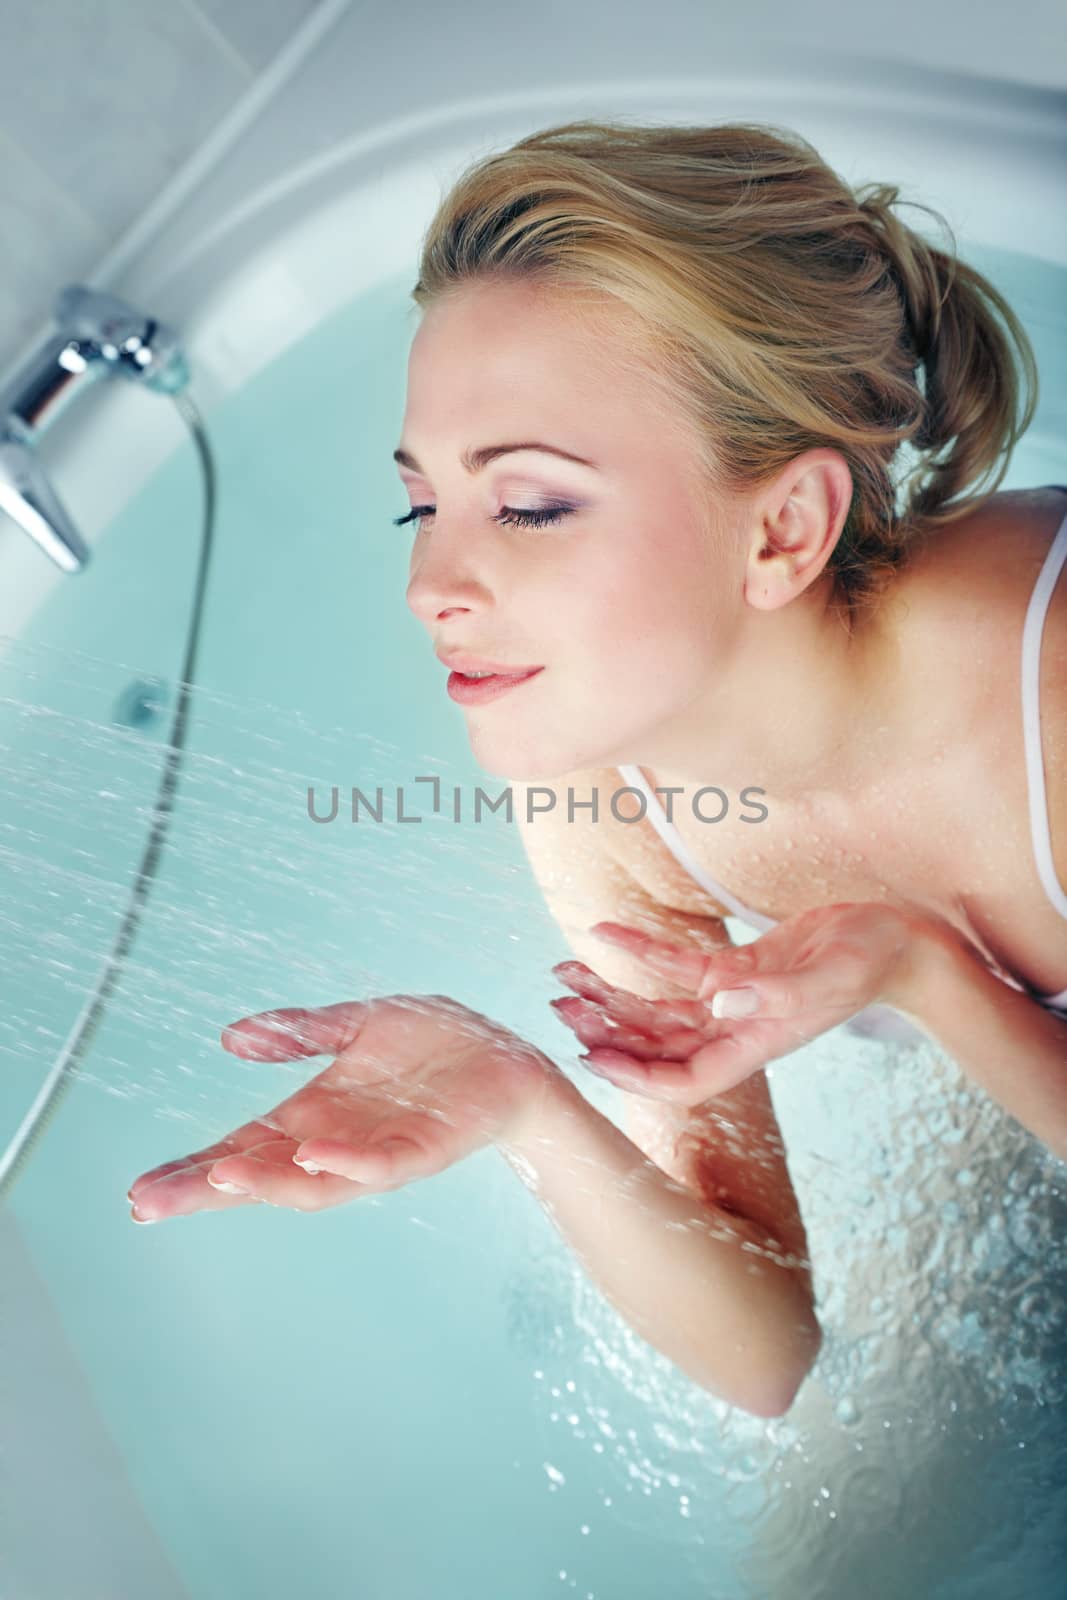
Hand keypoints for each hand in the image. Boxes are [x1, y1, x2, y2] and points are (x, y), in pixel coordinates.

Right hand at [126, 994, 555, 1221]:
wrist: (507, 1058)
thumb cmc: (433, 1044)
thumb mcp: (357, 1024)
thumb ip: (299, 1032)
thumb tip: (231, 1037)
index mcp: (312, 1117)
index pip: (241, 1148)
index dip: (193, 1169)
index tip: (141, 1190)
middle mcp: (335, 1144)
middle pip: (261, 1176)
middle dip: (208, 1189)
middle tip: (150, 1202)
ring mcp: (376, 1152)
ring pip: (313, 1183)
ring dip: (267, 1180)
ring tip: (219, 1174)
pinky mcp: (422, 1149)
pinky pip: (379, 1165)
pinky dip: (345, 1163)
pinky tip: (313, 1154)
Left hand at [548, 901, 922, 1104]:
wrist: (894, 940)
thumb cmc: (870, 963)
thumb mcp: (828, 979)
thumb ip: (776, 994)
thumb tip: (720, 1002)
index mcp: (754, 1045)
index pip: (684, 1082)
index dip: (637, 1077)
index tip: (591, 1059)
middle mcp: (736, 1030)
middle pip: (657, 1046)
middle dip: (608, 1032)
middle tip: (558, 1010)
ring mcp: (733, 1000)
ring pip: (658, 1008)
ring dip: (612, 995)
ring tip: (563, 974)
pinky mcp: (736, 968)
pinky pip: (676, 964)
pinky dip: (638, 950)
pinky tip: (602, 930)